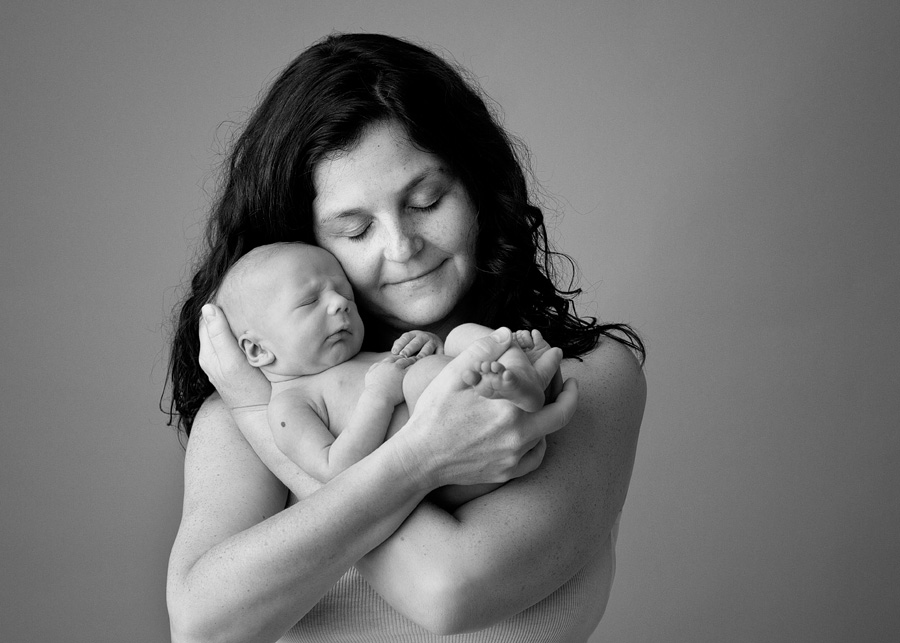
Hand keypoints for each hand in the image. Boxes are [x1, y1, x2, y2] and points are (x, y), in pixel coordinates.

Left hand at [198, 303, 270, 408]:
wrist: (262, 416)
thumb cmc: (250, 391)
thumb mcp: (233, 362)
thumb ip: (219, 336)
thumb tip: (208, 307)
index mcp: (208, 351)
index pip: (208, 316)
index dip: (220, 301)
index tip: (237, 289)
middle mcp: (212, 355)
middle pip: (215, 321)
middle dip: (226, 307)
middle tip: (246, 293)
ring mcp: (224, 361)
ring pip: (225, 330)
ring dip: (235, 318)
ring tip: (250, 306)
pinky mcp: (236, 365)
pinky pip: (234, 340)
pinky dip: (241, 329)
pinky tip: (253, 326)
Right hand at [365, 354, 416, 405]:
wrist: (377, 397)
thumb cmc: (373, 391)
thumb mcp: (369, 376)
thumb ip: (373, 369)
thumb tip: (376, 367)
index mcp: (381, 365)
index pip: (391, 358)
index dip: (396, 358)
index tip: (400, 358)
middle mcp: (389, 365)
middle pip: (400, 359)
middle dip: (405, 358)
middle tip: (411, 358)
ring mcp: (397, 370)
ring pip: (407, 361)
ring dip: (412, 360)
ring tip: (417, 360)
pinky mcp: (403, 376)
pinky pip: (412, 368)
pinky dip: (416, 367)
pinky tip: (421, 367)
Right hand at [391, 328, 577, 488]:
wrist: (418, 459)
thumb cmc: (433, 414)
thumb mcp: (452, 377)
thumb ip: (482, 352)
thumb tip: (507, 333)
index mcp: (506, 407)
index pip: (542, 381)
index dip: (552, 364)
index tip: (556, 353)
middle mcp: (516, 434)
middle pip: (560, 413)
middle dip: (568, 395)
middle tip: (571, 383)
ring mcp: (513, 456)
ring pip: (546, 433)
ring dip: (547, 415)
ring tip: (545, 402)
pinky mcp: (507, 472)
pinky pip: (535, 457)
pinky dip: (538, 443)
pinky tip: (534, 433)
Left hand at [391, 330, 443, 356]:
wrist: (433, 340)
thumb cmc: (415, 345)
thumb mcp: (407, 342)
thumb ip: (400, 345)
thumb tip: (393, 353)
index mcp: (413, 334)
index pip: (406, 338)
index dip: (400, 344)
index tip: (394, 352)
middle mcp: (423, 336)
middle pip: (416, 342)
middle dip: (409, 349)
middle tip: (403, 356)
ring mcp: (433, 342)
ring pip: (427, 348)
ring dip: (422, 354)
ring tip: (417, 360)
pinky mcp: (441, 348)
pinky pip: (439, 353)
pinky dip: (436, 357)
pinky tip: (432, 363)